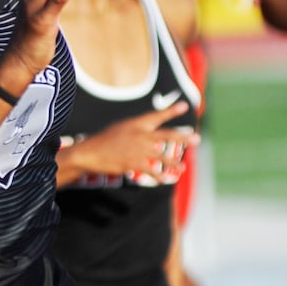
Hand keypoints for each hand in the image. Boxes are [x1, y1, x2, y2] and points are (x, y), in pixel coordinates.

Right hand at [64, 101, 198, 182]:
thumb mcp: (120, 128)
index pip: (157, 116)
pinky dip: (158, 176)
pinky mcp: (133, 163)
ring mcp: (138, 149)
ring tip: (183, 167)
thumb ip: (136, 130)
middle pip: (166, 135)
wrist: (90, 152)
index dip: (171, 111)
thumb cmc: (104, 141)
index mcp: (136, 124)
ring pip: (162, 156)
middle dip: (182, 137)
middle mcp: (140, 135)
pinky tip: (164, 180)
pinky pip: (151, 170)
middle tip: (196, 139)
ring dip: (173, 163)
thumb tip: (149, 135)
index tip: (185, 106)